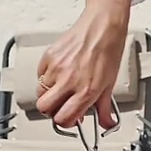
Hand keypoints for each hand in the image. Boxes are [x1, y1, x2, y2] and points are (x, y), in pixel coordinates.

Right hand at [36, 7, 128, 129]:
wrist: (102, 27)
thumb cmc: (108, 52)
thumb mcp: (110, 84)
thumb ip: (104, 108)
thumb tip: (106, 123)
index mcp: (86, 91)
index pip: (63, 118)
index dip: (64, 122)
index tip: (69, 118)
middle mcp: (69, 81)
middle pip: (44, 108)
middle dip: (51, 110)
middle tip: (60, 104)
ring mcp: (57, 68)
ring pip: (40, 91)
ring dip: (49, 92)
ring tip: (62, 85)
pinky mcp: (49, 56)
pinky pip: (40, 74)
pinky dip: (47, 76)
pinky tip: (60, 71)